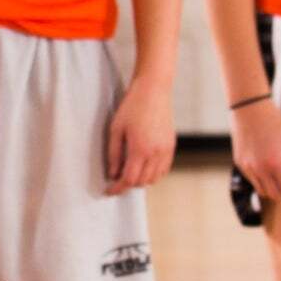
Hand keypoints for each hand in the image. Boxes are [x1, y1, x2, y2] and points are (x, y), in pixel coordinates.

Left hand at [104, 74, 174, 192]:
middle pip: (142, 182)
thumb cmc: (133, 105)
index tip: (109, 191)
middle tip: (117, 179)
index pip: (129, 180)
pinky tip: (144, 167)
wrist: (154, 90)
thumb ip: (114, 154)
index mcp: (140, 149)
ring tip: (130, 173)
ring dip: (142, 180)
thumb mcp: (116, 129)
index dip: (118, 188)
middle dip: (128, 185)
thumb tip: (113, 173)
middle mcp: (156, 153)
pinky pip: (164, 169)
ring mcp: (166, 150)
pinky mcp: (171, 146)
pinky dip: (154, 173)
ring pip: (155, 178)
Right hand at [230, 99, 280, 204]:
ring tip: (278, 175)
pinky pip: (252, 179)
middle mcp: (260, 169)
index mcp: (275, 164)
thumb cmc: (273, 121)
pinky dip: (260, 179)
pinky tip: (266, 167)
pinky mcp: (239, 163)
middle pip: (275, 194)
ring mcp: (248, 167)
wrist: (249, 108)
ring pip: (261, 190)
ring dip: (271, 187)